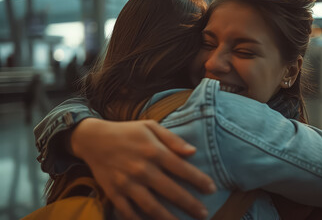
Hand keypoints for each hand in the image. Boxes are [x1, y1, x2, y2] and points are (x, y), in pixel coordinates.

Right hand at [71, 118, 215, 219]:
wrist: (93, 139)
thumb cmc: (127, 132)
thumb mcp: (150, 126)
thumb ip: (172, 139)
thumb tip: (193, 152)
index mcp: (153, 151)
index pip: (182, 168)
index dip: (199, 180)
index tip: (212, 189)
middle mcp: (141, 169)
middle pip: (171, 191)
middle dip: (190, 205)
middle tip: (204, 214)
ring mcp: (126, 183)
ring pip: (152, 207)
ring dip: (168, 219)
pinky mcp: (114, 193)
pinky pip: (129, 212)